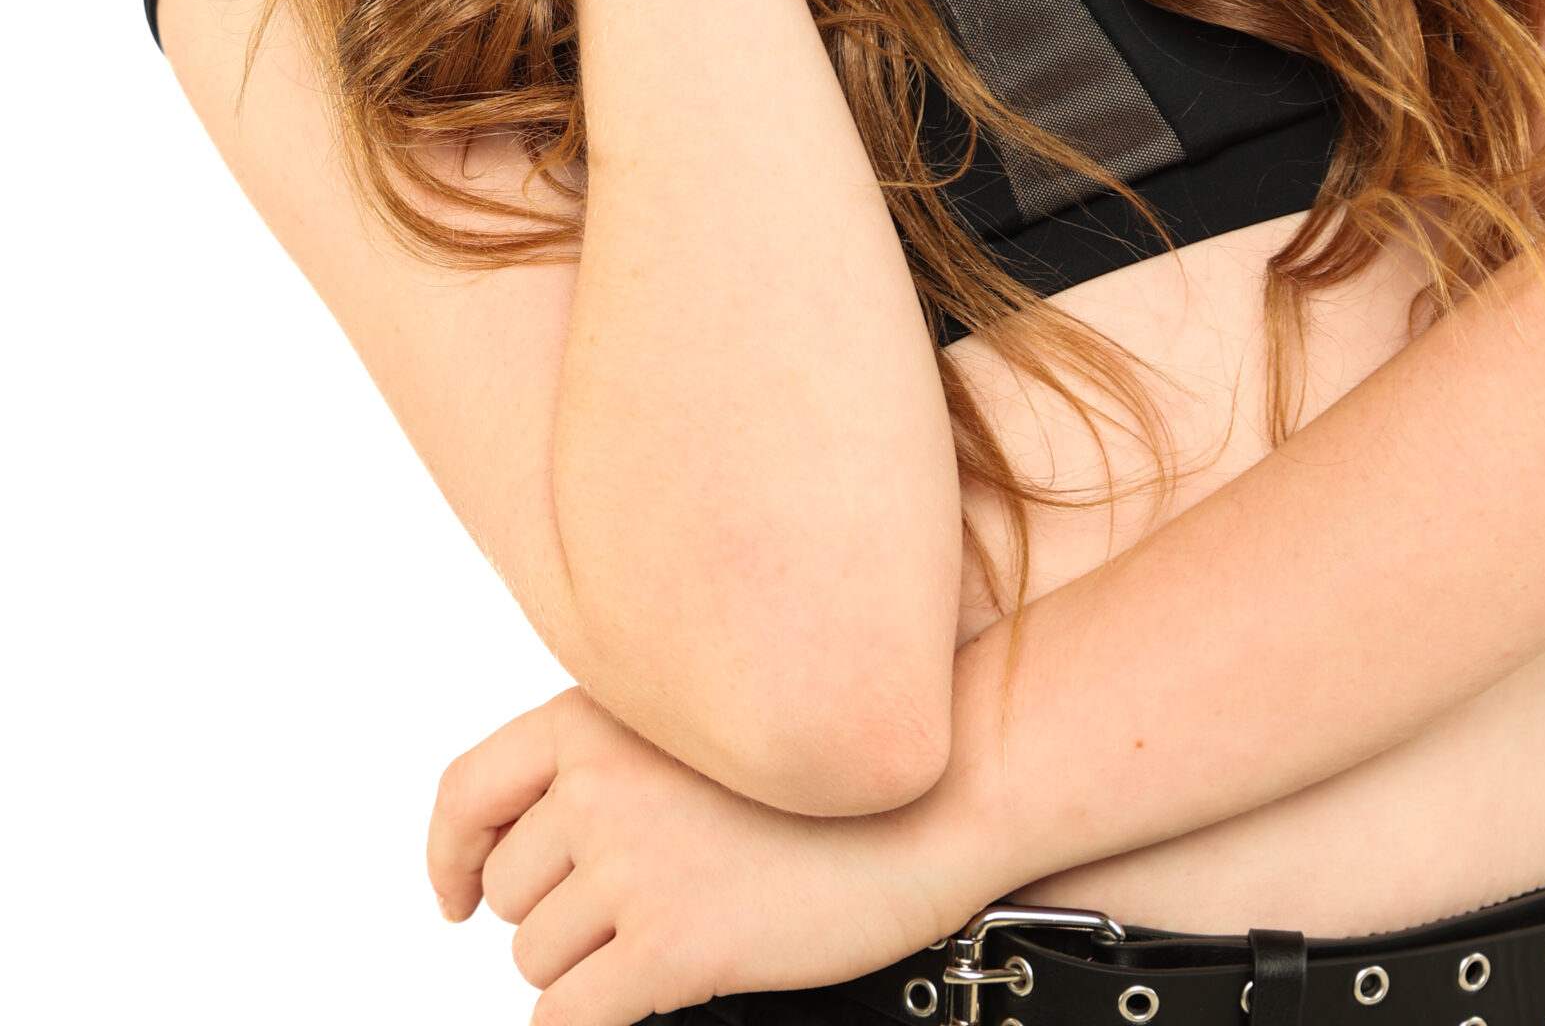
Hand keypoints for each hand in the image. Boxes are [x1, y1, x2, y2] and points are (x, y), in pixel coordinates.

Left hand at [427, 687, 973, 1025]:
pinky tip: (635, 1004)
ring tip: (669, 935)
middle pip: (506, 893)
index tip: (454, 899)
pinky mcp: (673, 944)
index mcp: (594, 717)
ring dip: (583, 969)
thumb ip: (606, 760)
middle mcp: (600, 783)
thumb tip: (521, 846)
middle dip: (553, 917)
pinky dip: (584, 1023)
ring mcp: (634, 864)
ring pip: (535, 958)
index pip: (467, 792)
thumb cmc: (818, 775)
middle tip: (634, 911)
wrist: (927, 800)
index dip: (449, 858)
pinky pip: (568, 1017)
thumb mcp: (694, 728)